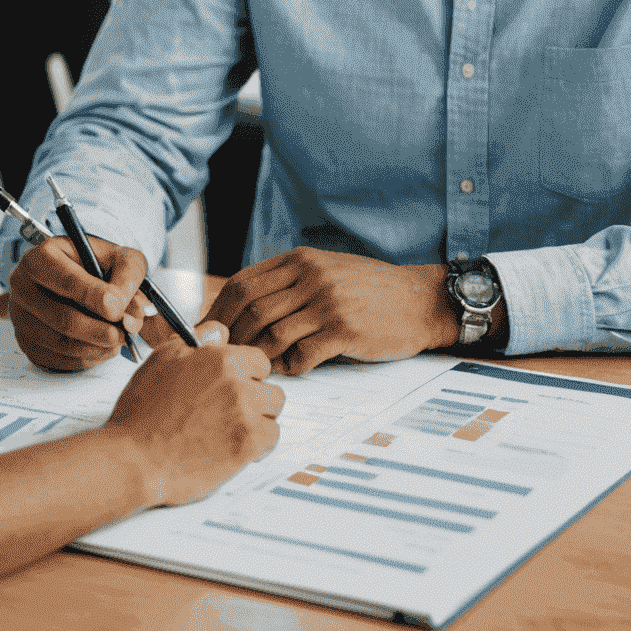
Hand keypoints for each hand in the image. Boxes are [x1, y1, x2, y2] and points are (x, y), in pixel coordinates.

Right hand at [8, 235, 150, 370]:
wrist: (81, 278)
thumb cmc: (99, 265)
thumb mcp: (121, 258)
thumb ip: (128, 279)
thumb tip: (127, 316)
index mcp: (45, 255)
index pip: (66, 281)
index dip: (94, 298)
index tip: (117, 310)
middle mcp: (24, 284)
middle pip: (62, 318)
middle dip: (98, 330)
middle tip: (122, 334)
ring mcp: (21, 315)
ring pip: (59, 343)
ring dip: (94, 348)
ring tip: (117, 340)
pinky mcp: (26, 341)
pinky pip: (55, 359)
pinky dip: (83, 358)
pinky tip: (100, 347)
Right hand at [106, 326, 283, 505]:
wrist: (135, 458)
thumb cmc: (142, 413)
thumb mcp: (162, 360)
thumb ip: (196, 340)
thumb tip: (219, 332)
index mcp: (220, 359)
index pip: (258, 361)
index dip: (245, 374)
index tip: (234, 387)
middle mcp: (238, 383)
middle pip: (270, 388)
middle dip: (254, 399)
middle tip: (229, 412)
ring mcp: (245, 415)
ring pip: (273, 413)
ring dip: (258, 421)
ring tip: (230, 430)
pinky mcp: (248, 445)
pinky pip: (271, 439)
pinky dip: (258, 445)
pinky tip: (235, 447)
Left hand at [204, 249, 463, 374]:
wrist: (422, 301)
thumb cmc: (371, 290)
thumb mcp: (327, 270)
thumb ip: (290, 282)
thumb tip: (245, 304)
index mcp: (300, 260)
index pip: (242, 283)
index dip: (219, 311)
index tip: (208, 334)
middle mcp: (310, 276)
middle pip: (251, 308)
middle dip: (231, 337)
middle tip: (224, 359)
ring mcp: (327, 302)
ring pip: (272, 332)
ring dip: (259, 356)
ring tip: (258, 369)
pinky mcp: (344, 329)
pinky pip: (302, 354)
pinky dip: (290, 367)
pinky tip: (293, 370)